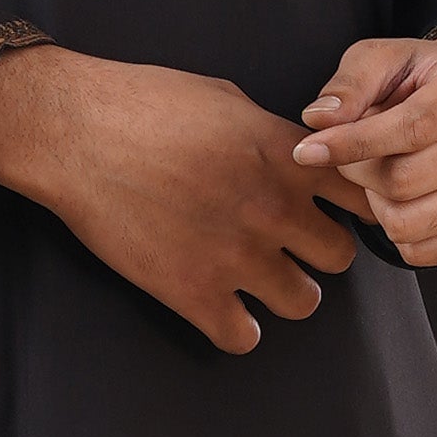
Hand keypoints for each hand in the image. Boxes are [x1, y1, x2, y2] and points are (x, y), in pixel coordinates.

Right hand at [0, 44, 363, 353]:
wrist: (76, 132)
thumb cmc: (143, 101)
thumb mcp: (223, 98)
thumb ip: (268, 133)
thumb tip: (292, 152)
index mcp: (283, 153)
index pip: (361, 194)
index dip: (355, 205)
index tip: (333, 209)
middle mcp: (272, 206)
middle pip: (339, 256)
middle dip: (316, 250)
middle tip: (288, 244)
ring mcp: (236, 254)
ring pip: (303, 302)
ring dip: (283, 290)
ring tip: (254, 276)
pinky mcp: (194, 293)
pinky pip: (245, 337)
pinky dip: (236, 326)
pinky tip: (218, 304)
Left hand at [290, 31, 436, 265]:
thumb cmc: (423, 79)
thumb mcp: (383, 59)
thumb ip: (349, 84)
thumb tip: (318, 120)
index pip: (410, 128)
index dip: (353, 144)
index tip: (306, 151)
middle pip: (405, 181)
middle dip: (359, 173)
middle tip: (353, 158)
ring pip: (413, 223)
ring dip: (378, 206)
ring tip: (381, 177)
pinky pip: (430, 253)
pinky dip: (400, 235)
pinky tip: (404, 202)